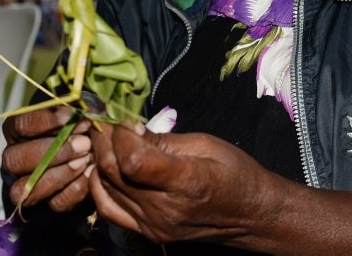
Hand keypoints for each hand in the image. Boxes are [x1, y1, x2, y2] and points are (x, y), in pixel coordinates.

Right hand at [2, 106, 92, 210]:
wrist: (94, 151)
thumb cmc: (82, 125)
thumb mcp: (80, 110)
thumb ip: (80, 106)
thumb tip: (85, 109)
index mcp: (17, 129)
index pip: (21, 124)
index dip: (47, 121)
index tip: (74, 116)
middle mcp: (14, 158)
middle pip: (15, 159)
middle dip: (53, 151)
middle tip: (84, 143)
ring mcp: (25, 185)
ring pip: (26, 189)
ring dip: (61, 173)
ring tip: (87, 159)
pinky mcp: (47, 205)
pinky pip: (55, 203)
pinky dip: (75, 189)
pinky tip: (91, 174)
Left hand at [88, 123, 280, 244]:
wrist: (251, 214)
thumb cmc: (234, 172)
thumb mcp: (204, 144)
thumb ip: (162, 139)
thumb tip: (128, 127)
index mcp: (187, 183)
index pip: (132, 160)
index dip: (120, 134)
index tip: (124, 118)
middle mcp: (165, 209)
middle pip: (113, 172)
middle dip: (103, 140)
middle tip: (106, 120)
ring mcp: (154, 225)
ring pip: (105, 189)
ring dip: (99, 159)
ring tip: (106, 139)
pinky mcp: (148, 233)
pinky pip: (108, 208)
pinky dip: (100, 184)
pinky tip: (105, 167)